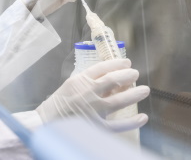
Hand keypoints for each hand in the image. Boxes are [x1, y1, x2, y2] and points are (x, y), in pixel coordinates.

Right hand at [35, 59, 149, 131]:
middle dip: (127, 75)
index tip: (126, 62)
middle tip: (135, 73)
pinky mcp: (95, 126)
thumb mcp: (69, 86)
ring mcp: (93, 110)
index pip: (102, 68)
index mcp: (79, 81)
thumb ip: (87, 81)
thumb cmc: (58, 103)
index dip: (116, 64)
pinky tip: (143, 118)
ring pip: (119, 100)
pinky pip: (118, 125)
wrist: (45, 123)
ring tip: (145, 89)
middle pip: (113, 81)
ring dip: (134, 94)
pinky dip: (131, 122)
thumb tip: (109, 80)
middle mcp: (87, 93)